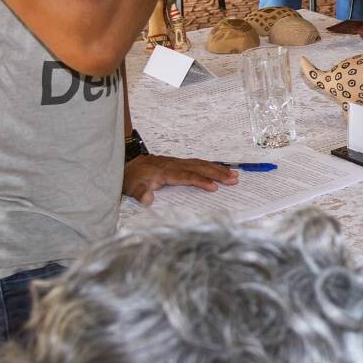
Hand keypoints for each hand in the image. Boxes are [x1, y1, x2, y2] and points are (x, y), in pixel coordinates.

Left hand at [122, 154, 237, 204]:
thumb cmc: (132, 179)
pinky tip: (220, 170)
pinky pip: (199, 163)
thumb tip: (148, 200)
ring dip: (218, 169)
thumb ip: (140, 194)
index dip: (201, 181)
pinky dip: (211, 166)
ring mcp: (178, 162)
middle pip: (200, 167)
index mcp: (165, 172)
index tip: (214, 187)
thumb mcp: (132, 188)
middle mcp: (175, 165)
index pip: (187, 176)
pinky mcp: (179, 163)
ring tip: (234, 175)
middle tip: (234, 179)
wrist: (128, 165)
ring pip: (201, 164)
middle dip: (217, 173)